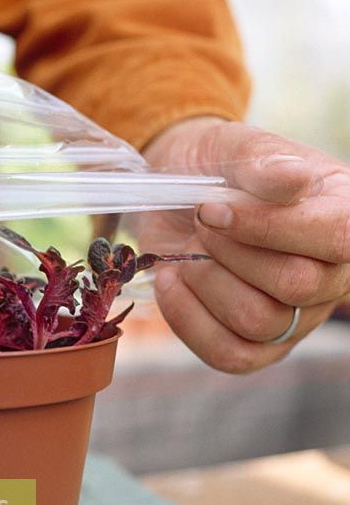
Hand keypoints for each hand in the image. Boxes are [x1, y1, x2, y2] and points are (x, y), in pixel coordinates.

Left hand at [140, 117, 349, 372]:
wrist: (178, 195)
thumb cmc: (217, 167)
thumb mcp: (236, 149)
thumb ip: (264, 163)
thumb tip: (294, 179)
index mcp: (342, 214)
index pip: (338, 237)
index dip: (271, 228)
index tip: (213, 208)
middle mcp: (329, 273)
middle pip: (295, 286)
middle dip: (229, 252)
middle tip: (201, 220)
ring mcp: (295, 317)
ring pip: (258, 323)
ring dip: (206, 283)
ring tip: (189, 252)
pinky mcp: (256, 345)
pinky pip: (229, 355)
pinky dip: (188, 319)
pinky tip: (170, 282)